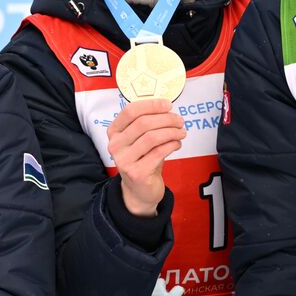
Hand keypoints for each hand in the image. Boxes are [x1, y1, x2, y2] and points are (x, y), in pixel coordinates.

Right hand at [107, 99, 185, 215]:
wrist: (139, 190)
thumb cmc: (142, 160)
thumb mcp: (139, 140)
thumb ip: (147, 124)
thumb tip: (166, 108)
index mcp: (114, 132)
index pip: (130, 111)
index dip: (151, 105)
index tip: (167, 105)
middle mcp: (115, 145)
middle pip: (143, 123)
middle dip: (166, 119)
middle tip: (179, 121)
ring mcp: (124, 160)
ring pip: (152, 137)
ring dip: (172, 132)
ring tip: (181, 132)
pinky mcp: (137, 172)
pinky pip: (159, 152)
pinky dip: (172, 145)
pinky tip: (177, 144)